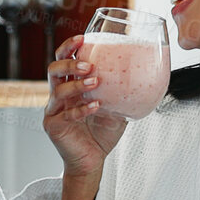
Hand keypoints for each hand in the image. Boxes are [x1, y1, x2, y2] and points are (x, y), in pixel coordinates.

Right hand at [44, 35, 128, 177]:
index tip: (82, 39)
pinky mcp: (54, 126)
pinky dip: (81, 109)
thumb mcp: (116, 108)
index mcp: (71, 86)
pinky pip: (66, 114)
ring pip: (57, 90)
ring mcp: (54, 111)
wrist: (92, 160)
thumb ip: (122, 92)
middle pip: (54, 70)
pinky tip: (96, 106)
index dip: (69, 48)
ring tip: (95, 82)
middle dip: (69, 63)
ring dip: (77, 84)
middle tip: (87, 64)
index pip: (64, 60)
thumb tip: (146, 75)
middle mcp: (59, 96)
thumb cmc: (101, 134)